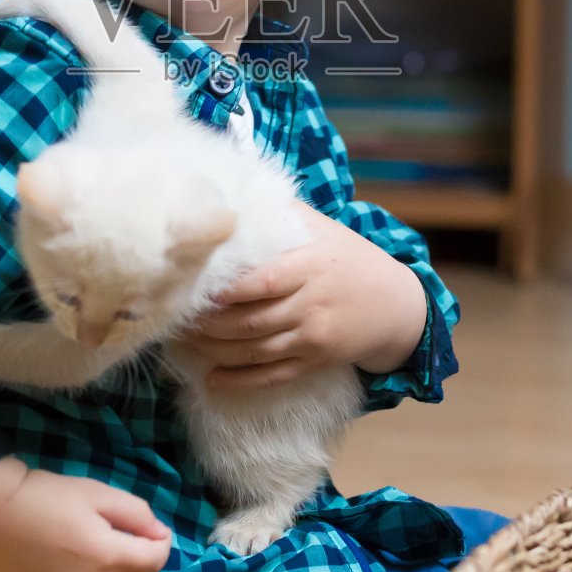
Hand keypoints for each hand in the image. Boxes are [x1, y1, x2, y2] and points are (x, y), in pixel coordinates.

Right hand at [0, 456, 171, 571]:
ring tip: (117, 570)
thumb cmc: (43, 498)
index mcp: (107, 556)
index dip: (162, 542)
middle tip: (136, 548)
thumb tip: (160, 534)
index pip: (156, 559)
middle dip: (147, 567)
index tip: (155, 532)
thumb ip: (135, 513)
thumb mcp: (94, 493)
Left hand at [180, 203, 427, 390]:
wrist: (397, 305)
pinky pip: (272, 375)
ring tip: (184, 340)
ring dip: (215, 349)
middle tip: (174, 315)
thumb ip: (283, 214)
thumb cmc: (351, 258)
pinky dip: (240, 380)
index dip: (225, 290)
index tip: (192, 286)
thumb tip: (236, 191)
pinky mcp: (315, 362)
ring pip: (255, 350)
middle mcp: (311, 304)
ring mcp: (313, 337)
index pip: (261, 281)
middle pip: (251, 321)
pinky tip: (213, 379)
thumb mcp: (324, 229)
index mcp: (310, 266)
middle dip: (209, 323)